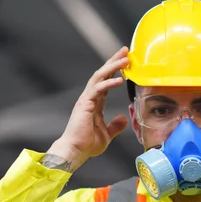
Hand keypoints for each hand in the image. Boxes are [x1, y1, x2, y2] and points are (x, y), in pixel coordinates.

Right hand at [49, 47, 129, 166]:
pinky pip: (98, 90)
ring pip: (100, 77)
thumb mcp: (107, 134)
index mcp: (94, 103)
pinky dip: (109, 83)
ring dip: (112, 66)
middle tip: (125, 50)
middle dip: (114, 61)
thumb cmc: (87, 144)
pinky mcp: (84, 104)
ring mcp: (86, 99)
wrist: (75, 152)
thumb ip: (115, 126)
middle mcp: (89, 98)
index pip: (106, 82)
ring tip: (125, 58)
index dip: (115, 70)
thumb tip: (124, 119)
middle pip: (102, 74)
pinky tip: (119, 79)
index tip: (126, 60)